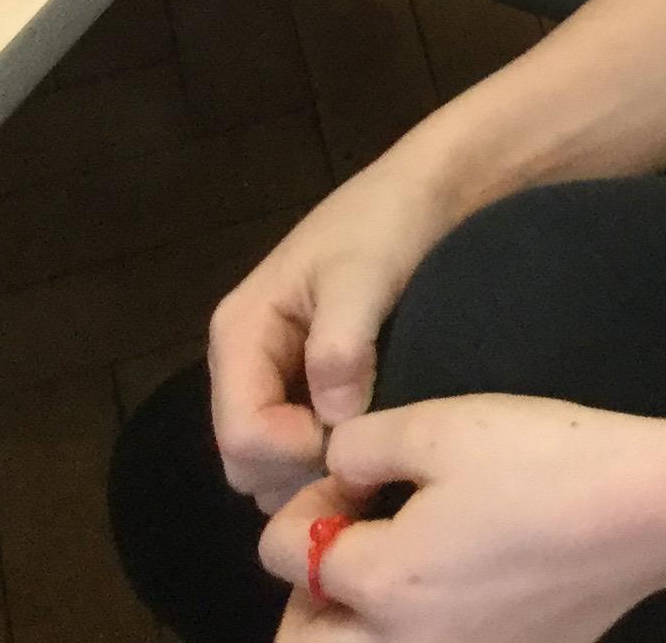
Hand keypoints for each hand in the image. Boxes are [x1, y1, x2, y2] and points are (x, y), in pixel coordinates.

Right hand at [208, 148, 465, 512]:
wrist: (425, 194)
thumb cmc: (388, 224)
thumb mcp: (364, 274)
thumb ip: (341, 344)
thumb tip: (332, 418)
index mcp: (240, 331)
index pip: (240, 432)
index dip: (292, 454)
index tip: (354, 444)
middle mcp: (242, 361)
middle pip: (244, 459)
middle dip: (296, 471)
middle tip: (363, 457)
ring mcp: (270, 376)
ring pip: (268, 462)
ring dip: (311, 471)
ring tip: (370, 451)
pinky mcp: (301, 385)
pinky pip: (296, 446)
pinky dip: (325, 459)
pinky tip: (370, 443)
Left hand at [259, 396, 665, 642]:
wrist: (654, 509)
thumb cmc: (547, 459)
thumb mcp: (442, 424)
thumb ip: (361, 445)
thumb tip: (336, 470)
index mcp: (383, 582)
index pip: (285, 553)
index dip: (307, 501)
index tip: (356, 475)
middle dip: (308, 590)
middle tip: (350, 540)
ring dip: (350, 623)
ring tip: (393, 568)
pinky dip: (413, 633)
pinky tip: (454, 585)